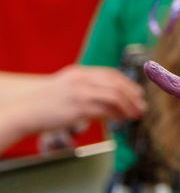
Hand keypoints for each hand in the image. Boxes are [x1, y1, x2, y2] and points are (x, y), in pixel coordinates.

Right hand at [24, 66, 143, 131]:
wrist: (25, 112)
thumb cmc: (46, 103)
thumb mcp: (67, 87)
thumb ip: (87, 88)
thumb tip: (111, 99)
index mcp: (79, 73)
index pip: (111, 74)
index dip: (128, 83)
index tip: (138, 93)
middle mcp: (81, 80)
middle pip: (116, 84)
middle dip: (133, 96)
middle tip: (142, 106)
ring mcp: (80, 93)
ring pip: (115, 97)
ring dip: (129, 107)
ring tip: (135, 114)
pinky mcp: (78, 108)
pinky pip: (106, 110)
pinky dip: (118, 115)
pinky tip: (121, 120)